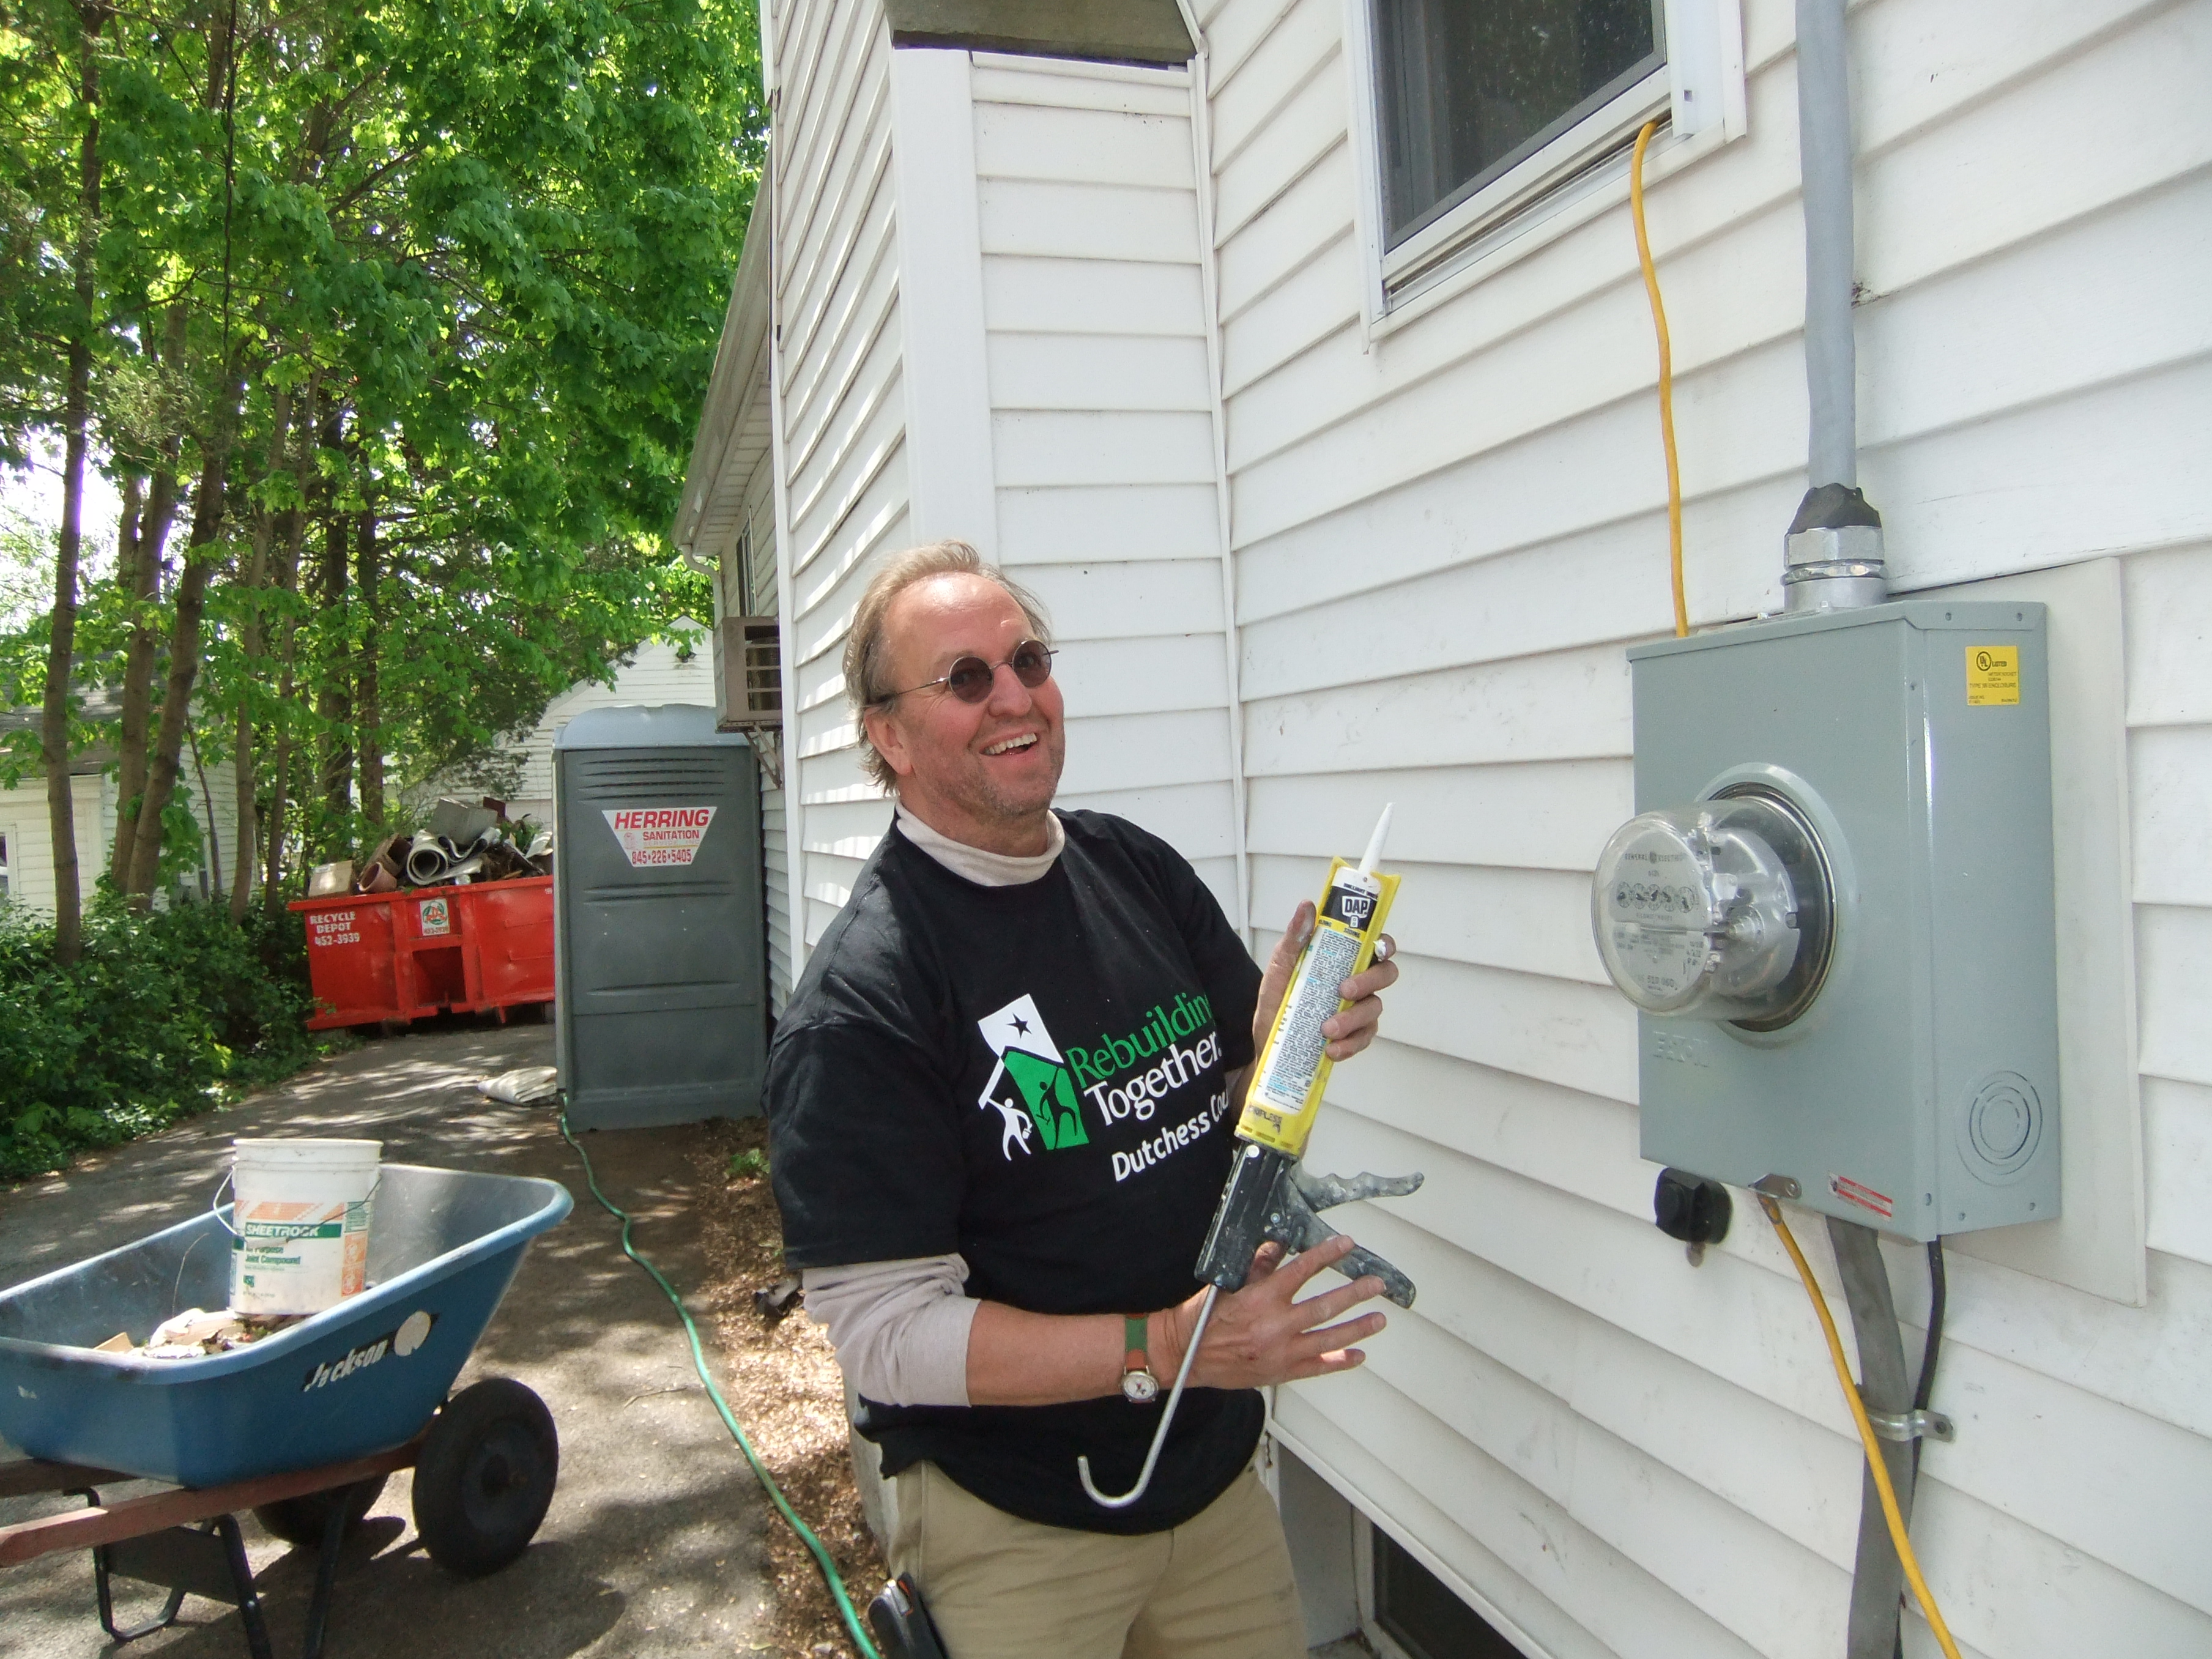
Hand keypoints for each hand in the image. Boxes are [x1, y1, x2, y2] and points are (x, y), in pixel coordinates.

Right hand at [1157, 1238, 1386, 1389]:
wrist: (1186, 1356)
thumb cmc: (1204, 1319)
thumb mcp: (1228, 1285)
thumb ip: (1257, 1266)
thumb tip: (1279, 1245)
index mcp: (1261, 1298)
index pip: (1301, 1270)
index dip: (1326, 1254)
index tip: (1346, 1244)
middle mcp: (1275, 1325)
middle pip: (1325, 1306)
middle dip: (1355, 1293)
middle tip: (1376, 1285)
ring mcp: (1281, 1351)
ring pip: (1328, 1337)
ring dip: (1357, 1327)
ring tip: (1379, 1319)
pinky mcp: (1281, 1371)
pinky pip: (1318, 1367)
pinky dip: (1340, 1361)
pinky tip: (1358, 1355)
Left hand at [1253, 903, 1398, 1063]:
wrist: (1267, 1039)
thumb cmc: (1278, 997)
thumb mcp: (1281, 966)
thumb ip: (1295, 938)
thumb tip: (1307, 906)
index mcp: (1345, 959)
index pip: (1377, 944)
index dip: (1385, 943)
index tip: (1377, 947)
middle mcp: (1359, 981)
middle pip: (1385, 974)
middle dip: (1368, 981)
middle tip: (1343, 990)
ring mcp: (1359, 1009)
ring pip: (1374, 1009)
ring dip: (1353, 1019)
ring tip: (1327, 1029)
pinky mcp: (1355, 1036)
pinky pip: (1363, 1039)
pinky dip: (1349, 1045)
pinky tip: (1331, 1048)